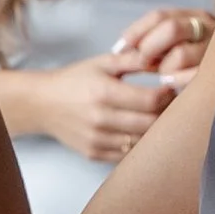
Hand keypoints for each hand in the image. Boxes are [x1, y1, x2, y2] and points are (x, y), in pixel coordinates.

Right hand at [33, 48, 179, 162]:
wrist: (42, 104)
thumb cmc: (74, 80)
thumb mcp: (102, 62)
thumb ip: (134, 59)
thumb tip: (164, 59)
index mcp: (104, 92)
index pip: (151, 100)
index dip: (168, 95)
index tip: (171, 89)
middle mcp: (100, 119)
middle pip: (150, 124)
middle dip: (167, 114)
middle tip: (172, 105)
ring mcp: (97, 140)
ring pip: (141, 142)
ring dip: (156, 131)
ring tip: (158, 118)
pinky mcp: (94, 153)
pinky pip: (127, 154)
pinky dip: (138, 145)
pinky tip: (140, 131)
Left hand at [112, 3, 214, 77]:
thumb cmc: (191, 65)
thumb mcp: (173, 46)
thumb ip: (151, 41)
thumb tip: (118, 50)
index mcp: (195, 16)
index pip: (159, 16)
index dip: (136, 32)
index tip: (119, 49)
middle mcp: (210, 26)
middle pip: (170, 28)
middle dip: (150, 47)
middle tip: (143, 63)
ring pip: (180, 54)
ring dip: (165, 68)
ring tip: (164, 76)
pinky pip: (193, 77)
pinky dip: (178, 82)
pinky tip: (173, 86)